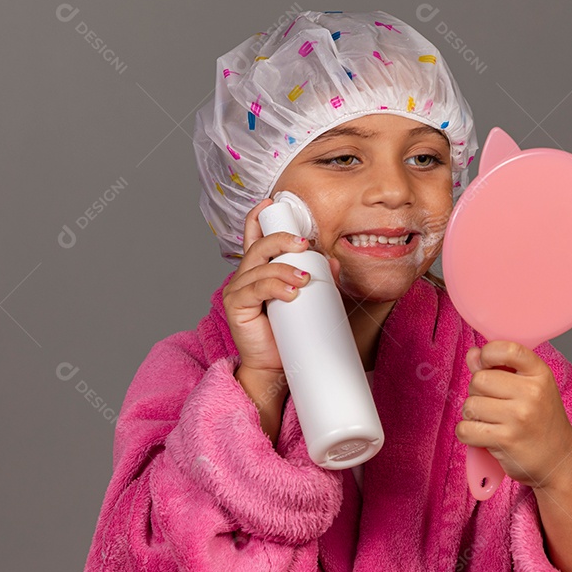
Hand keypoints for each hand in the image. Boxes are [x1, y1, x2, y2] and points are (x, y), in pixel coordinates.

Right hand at [222, 198, 341, 375]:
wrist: (277, 368)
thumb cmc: (290, 334)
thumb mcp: (310, 301)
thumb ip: (321, 279)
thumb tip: (334, 260)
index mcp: (260, 270)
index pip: (254, 236)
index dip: (258, 217)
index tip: (271, 203)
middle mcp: (246, 275)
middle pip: (259, 246)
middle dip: (282, 239)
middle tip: (305, 244)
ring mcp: (238, 290)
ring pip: (260, 267)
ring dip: (285, 269)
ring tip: (305, 280)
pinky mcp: (237, 307)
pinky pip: (255, 289)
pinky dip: (274, 287)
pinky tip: (290, 293)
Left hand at [455, 340, 571, 489]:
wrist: (558, 461)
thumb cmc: (540, 421)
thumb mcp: (529, 388)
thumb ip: (499, 367)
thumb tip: (473, 354)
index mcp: (540, 373)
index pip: (507, 349)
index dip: (488, 354)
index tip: (488, 365)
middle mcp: (532, 393)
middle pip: (479, 379)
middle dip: (478, 392)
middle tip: (493, 404)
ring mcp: (519, 417)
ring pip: (470, 405)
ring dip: (472, 415)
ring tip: (490, 421)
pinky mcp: (506, 440)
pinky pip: (465, 429)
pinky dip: (467, 434)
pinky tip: (483, 435)